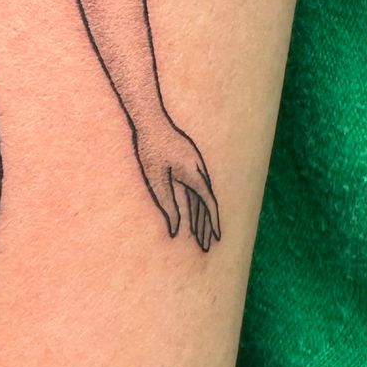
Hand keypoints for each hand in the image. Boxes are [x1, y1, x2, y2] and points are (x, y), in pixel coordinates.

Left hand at [133, 115, 220, 251]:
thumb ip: (168, 205)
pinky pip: (193, 187)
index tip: (216, 239)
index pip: (208, 204)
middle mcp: (199, 171)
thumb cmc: (151, 149)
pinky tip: (190, 217)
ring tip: (199, 237)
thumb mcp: (157, 180)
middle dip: (206, 226)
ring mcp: (194, 166)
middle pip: (206, 204)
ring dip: (200, 217)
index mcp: (194, 175)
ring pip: (200, 197)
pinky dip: (193, 204)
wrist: (150, 119)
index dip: (213, 223)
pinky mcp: (187, 163)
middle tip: (206, 247)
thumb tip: (176, 229)